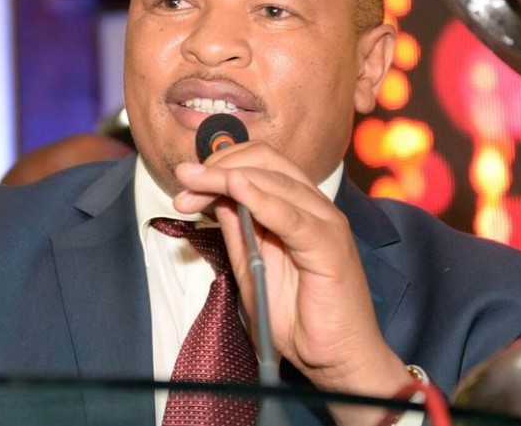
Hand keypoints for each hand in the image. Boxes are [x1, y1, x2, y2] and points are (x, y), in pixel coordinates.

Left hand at [171, 142, 410, 402]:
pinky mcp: (330, 247)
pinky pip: (292, 217)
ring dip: (226, 179)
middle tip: (183, 183)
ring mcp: (326, 223)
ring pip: (275, 181)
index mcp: (298, 206)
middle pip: (265, 162)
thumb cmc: (298, 317)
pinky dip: (261, 199)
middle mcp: (314, 207)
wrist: (337, 359)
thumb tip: (212, 195)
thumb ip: (237, 229)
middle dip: (217, 167)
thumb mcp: (251, 266)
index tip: (184, 184)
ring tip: (192, 185)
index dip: (218, 165)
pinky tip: (235, 189)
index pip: (259, 163)